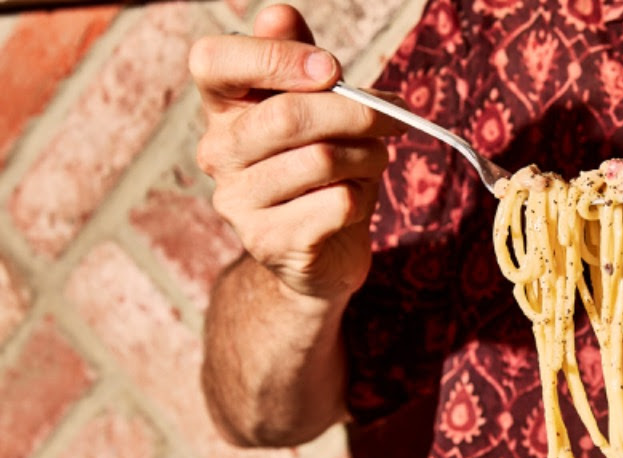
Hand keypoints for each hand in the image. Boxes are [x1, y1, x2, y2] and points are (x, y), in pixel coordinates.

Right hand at [189, 4, 400, 299]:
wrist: (323, 252)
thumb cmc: (323, 170)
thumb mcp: (316, 110)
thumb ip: (301, 61)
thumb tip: (279, 14)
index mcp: (222, 108)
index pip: (212, 60)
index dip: (275, 57)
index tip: (332, 70)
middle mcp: (217, 152)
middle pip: (287, 115)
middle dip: (355, 113)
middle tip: (391, 120)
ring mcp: (237, 201)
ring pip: (320, 160)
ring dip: (367, 157)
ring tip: (375, 161)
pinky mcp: (270, 241)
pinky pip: (335, 204)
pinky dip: (362, 199)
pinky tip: (356, 202)